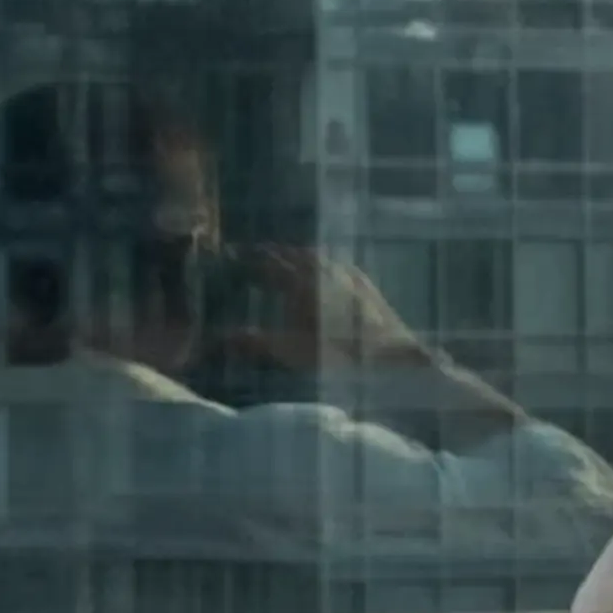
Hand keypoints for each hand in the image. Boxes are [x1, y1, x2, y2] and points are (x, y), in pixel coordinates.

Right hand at [204, 245, 435, 377]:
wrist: (396, 358)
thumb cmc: (341, 356)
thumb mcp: (293, 352)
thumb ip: (254, 342)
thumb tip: (216, 337)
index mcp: (303, 282)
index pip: (270, 262)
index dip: (250, 258)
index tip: (232, 254)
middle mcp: (327, 272)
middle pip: (295, 255)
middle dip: (274, 254)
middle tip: (258, 256)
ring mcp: (352, 278)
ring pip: (320, 257)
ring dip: (301, 256)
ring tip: (289, 259)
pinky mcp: (371, 289)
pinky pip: (343, 266)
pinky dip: (328, 263)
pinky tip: (332, 269)